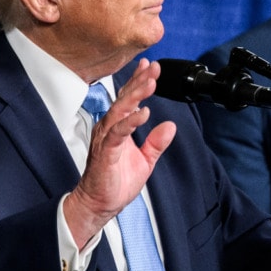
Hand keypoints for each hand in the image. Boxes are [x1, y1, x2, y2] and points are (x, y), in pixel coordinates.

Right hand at [62, 61, 176, 249]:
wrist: (100, 203)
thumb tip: (170, 126)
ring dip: (135, 96)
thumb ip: (156, 142)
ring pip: (120, 111)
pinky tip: (143, 112)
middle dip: (139, 82)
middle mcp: (109, 129)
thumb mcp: (145, 160)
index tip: (150, 66)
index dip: (138, 82)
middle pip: (124, 100)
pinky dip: (131, 122)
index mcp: (117, 128)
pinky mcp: (106, 152)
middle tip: (154, 68)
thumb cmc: (116, 181)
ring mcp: (106, 139)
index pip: (128, 100)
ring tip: (150, 83)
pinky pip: (118, 133)